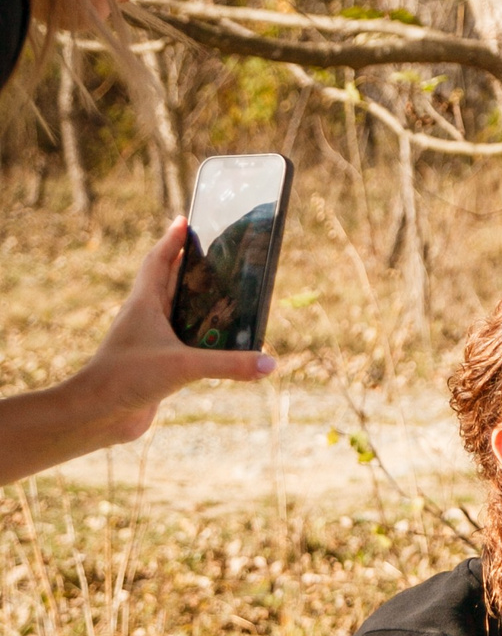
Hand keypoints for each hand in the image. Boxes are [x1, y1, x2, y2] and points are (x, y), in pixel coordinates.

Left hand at [76, 219, 274, 438]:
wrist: (96, 416)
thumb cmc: (126, 379)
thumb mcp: (183, 366)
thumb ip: (229, 364)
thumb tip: (270, 363)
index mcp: (144, 304)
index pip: (158, 261)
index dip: (172, 239)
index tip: (185, 220)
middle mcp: (146, 318)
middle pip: (169, 281)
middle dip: (189, 265)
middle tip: (215, 252)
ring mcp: (150, 342)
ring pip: (178, 312)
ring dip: (199, 302)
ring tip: (228, 294)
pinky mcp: (157, 364)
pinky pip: (185, 342)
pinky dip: (203, 336)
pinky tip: (222, 341)